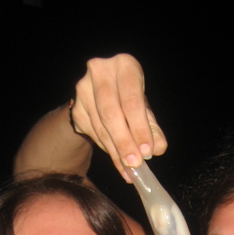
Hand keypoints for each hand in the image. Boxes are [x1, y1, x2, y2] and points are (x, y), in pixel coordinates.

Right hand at [71, 54, 167, 180]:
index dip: (139, 127)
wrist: (100, 93)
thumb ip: (153, 128)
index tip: (147, 151)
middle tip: (135, 163)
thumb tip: (157, 148)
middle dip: (124, 142)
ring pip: (100, 127)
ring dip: (116, 151)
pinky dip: (107, 150)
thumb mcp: (144, 108)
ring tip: (129, 168)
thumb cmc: (129, 99)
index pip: (131, 100)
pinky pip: (92, 134)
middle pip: (111, 113)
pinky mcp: (76, 108)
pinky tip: (119, 161)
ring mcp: (83, 90)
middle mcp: (100, 72)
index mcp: (124, 65)